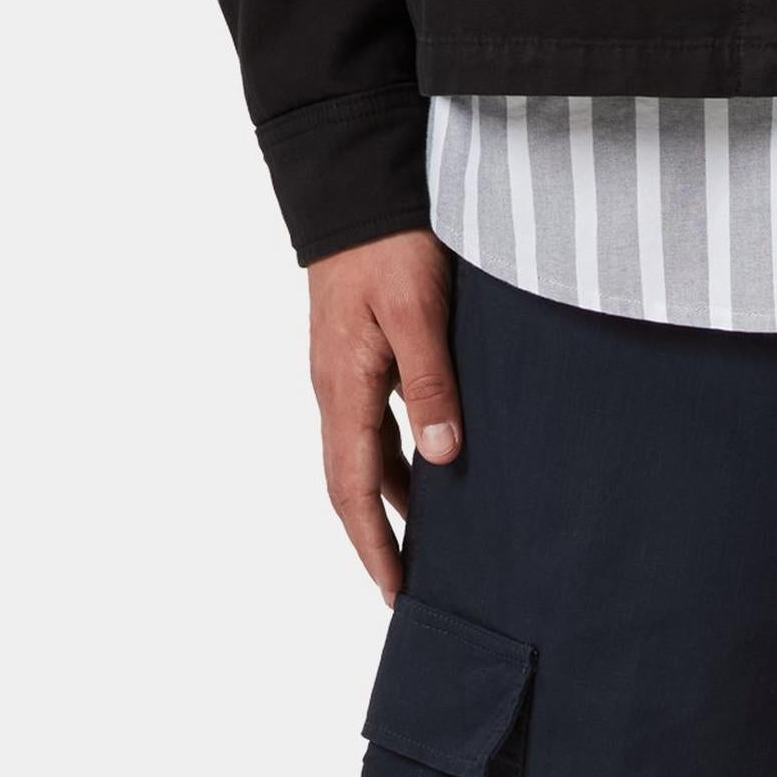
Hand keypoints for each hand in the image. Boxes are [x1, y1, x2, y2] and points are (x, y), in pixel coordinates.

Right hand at [307, 230, 461, 600]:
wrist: (355, 183)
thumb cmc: (389, 241)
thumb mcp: (418, 310)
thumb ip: (430, 383)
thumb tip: (441, 459)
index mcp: (343, 387)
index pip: (351, 489)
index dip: (373, 546)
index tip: (396, 593)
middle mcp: (335, 389)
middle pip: (350, 485)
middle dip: (378, 541)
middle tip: (410, 590)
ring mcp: (344, 375)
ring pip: (364, 458)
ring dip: (391, 505)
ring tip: (431, 548)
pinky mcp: (361, 358)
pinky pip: (376, 428)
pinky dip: (399, 465)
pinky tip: (433, 478)